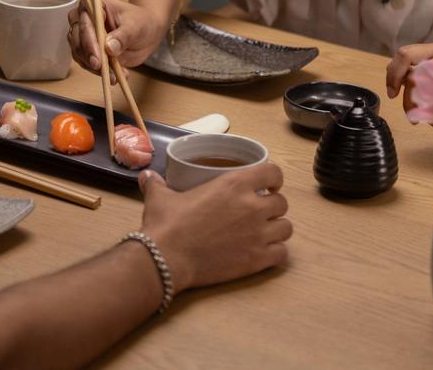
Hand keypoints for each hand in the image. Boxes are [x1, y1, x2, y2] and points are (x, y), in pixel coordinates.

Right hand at [67, 0, 165, 74]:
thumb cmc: (142, 21)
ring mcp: (86, 37)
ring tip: (114, 75)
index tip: (98, 55)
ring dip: (94, 67)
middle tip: (101, 67)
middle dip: (88, 55)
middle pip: (77, 39)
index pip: (85, 21)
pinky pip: (88, 64)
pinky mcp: (89, 52)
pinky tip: (114, 77)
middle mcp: (85, 21)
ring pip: (79, 54)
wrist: (148, 32)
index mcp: (95, 7)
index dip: (88, 39)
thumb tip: (109, 47)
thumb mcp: (136, 26)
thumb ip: (123, 35)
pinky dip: (100, 72)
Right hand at [138, 167, 291, 291]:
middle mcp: (252, 206)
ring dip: (277, 229)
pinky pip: (282, 253)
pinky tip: (264, 252)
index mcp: (235, 184)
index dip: (273, 178)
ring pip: (286, 228)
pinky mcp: (256, 260)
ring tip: (265, 232)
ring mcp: (257, 234)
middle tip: (261, 212)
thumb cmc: (166, 225)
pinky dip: (276, 252)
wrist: (164, 259)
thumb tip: (146, 176)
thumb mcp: (161, 197)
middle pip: (282, 203)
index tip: (268, 185)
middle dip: (274, 206)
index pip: (273, 172)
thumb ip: (157, 184)